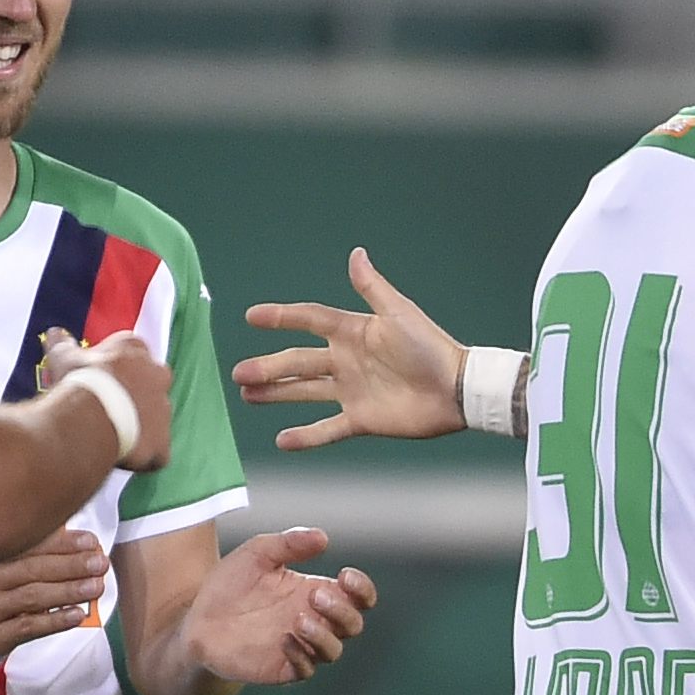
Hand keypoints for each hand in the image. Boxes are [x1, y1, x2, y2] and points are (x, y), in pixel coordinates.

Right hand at [0, 531, 105, 671]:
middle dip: (70, 564)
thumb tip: (57, 558)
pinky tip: (76, 615)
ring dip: (68, 590)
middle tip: (99, 560)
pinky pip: (27, 629)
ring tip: (96, 585)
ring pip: (32, 597)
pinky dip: (54, 621)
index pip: (27, 550)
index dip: (60, 543)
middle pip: (33, 570)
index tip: (88, 539)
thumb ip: (10, 571)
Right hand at [40, 330, 173, 471]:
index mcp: (136, 349)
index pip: (131, 355)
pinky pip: (155, 453)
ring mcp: (164, 410)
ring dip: (136, 425)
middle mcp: (158, 376)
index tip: (97, 380)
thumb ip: (63, 344)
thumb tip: (54, 332)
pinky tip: (119, 458)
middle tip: (105, 407)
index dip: (114, 370)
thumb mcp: (64, 358)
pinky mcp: (162, 444)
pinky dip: (141, 457)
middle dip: (132, 395)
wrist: (92, 417)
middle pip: (149, 384)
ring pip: (153, 419)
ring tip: (108, 435)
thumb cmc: (79, 383)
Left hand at [178, 527, 377, 683]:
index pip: (358, 597)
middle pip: (353, 623)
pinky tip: (284, 640)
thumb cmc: (229, 586)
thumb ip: (289, 544)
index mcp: (315, 592)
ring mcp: (300, 647)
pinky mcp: (282, 667)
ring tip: (299, 619)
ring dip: (324, 635)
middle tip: (315, 595)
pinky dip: (301, 656)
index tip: (345, 576)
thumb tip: (323, 538)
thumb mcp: (257, 553)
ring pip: (334, 650)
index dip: (362, 589)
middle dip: (342, 610)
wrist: (196, 621)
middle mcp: (314, 622)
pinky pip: (305, 669)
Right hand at [233, 249, 467, 450]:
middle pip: (298, 362)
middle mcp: (347, 361)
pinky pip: (327, 428)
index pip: (309, 320)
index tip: (251, 317)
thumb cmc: (431, 347)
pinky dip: (306, 436)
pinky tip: (282, 440)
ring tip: (247, 395)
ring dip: (276, 394)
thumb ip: (372, 287)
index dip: (281, 318)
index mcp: (354, 332)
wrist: (457, 390)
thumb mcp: (399, 313)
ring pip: (304, 392)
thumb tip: (356, 253)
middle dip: (268, 366)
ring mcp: (352, 391)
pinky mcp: (362, 419)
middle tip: (238, 373)